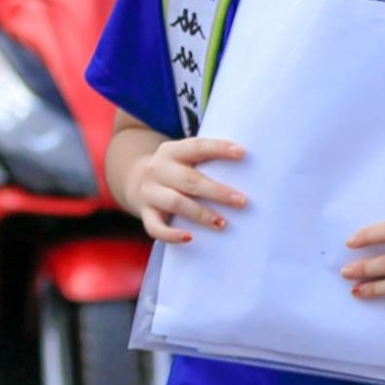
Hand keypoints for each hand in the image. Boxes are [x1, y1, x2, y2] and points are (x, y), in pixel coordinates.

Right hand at [127, 138, 247, 242]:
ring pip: (176, 203)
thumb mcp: (184, 158)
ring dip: (201, 214)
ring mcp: (150, 192)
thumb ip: (207, 161)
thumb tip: (251, 169)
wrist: (134, 180)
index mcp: (172, 151)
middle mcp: (158, 169)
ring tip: (222, 223)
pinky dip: (171, 234)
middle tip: (242, 201)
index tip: (242, 153)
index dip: (219, 149)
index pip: (197, 147)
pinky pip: (155, 227)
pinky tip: (189, 237)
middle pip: (190, 180)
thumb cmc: (176, 170)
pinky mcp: (145, 213)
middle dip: (217, 191)